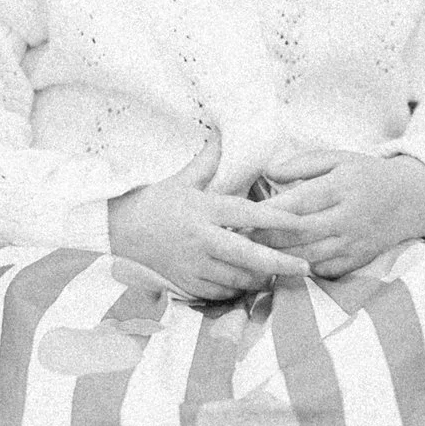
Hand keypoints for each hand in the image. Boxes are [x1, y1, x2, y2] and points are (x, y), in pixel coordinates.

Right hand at [109, 172, 289, 304]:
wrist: (119, 232)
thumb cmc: (156, 203)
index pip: (246, 213)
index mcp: (202, 209)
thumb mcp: (181, 179)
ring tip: (282, 273)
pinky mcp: (187, 283)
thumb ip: (208, 161)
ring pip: (238, 278)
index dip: (276, 218)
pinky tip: (250, 283)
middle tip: (306, 265)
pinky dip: (238, 289)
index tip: (301, 221)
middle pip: (248, 254)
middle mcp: (200, 238)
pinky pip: (221, 292)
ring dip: (262, 278)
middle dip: (280, 262)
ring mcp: (193, 264)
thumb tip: (223, 133)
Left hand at [239, 147, 424, 281]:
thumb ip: (301, 163)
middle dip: (265, 239)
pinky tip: (279, 267)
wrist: (409, 200)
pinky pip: (323, 271)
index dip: (267, 213)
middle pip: (299, 234)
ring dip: (277, 258)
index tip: (241, 216)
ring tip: (250, 255)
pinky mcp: (357, 262)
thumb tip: (267, 172)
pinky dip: (300, 270)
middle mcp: (347, 219)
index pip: (297, 204)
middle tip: (237, 239)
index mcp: (341, 188)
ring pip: (308, 257)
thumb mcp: (337, 157)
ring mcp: (353, 244)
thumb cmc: (365, 174)